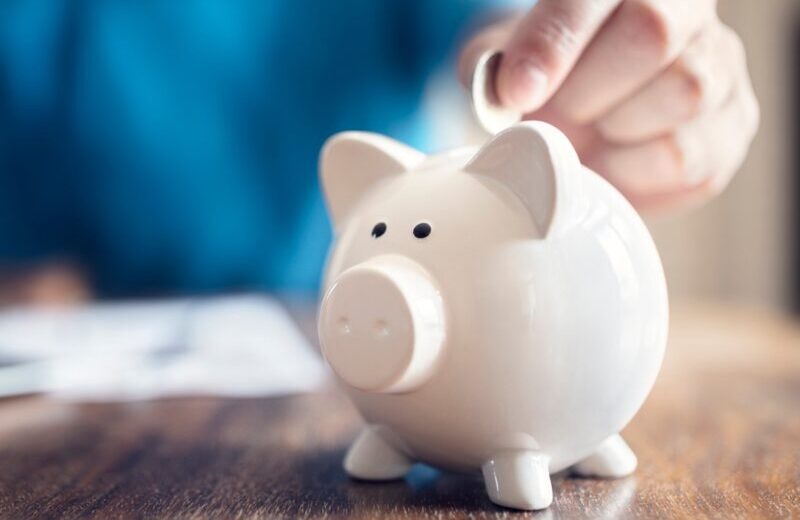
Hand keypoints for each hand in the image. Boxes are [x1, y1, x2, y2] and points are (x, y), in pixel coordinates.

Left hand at [459, 0, 758, 211]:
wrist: (590, 107)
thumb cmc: (550, 79)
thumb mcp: (508, 63)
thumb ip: (496, 70)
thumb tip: (508, 93)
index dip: (554, 44)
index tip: (517, 91)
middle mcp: (688, 11)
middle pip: (652, 35)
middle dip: (585, 94)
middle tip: (555, 119)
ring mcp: (721, 67)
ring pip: (684, 94)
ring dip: (615, 134)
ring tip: (588, 139)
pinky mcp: (732, 127)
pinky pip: (691, 160)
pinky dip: (637, 175)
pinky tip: (613, 162)